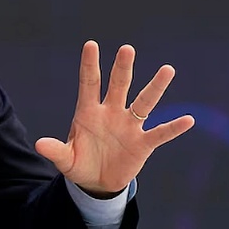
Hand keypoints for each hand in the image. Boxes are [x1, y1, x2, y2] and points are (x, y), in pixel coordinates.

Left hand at [34, 41, 194, 196]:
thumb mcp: (65, 159)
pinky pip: (160, 133)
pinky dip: (173, 128)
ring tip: (167, 69)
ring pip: (144, 103)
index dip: (90, 65)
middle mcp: (111, 113)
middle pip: (119, 86)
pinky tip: (188, 119)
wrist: (97, 183)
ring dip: (156, 87)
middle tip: (127, 49)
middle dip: (122, 68)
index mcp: (88, 112)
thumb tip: (40, 144)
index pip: (89, 83)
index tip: (91, 44)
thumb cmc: (80, 163)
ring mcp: (129, 126)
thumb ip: (55, 150)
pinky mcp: (143, 144)